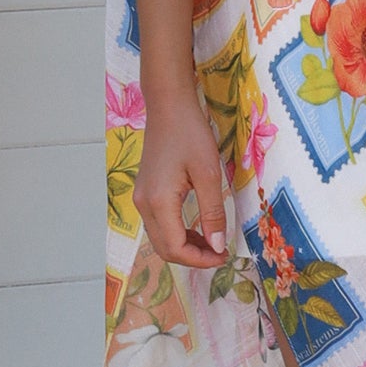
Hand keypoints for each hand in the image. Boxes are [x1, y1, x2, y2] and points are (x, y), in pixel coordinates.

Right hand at [133, 92, 229, 268]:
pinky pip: (159, 224)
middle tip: (221, 252)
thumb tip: (218, 246)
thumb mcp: (208, 174)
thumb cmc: (190, 134)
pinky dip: (178, 232)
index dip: (200, 259)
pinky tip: (198, 228)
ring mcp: (141, 199)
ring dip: (186, 246)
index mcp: (158, 202)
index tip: (224, 256)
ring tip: (213, 242)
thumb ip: (212, 212)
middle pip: (164, 249)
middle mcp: (143, 205)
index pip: (175, 248)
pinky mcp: (145, 192)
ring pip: (161, 238)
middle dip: (193, 257)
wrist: (169, 107)